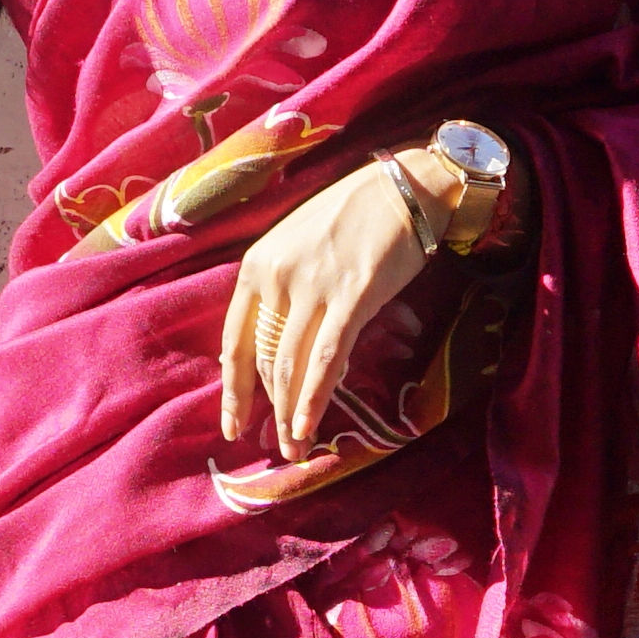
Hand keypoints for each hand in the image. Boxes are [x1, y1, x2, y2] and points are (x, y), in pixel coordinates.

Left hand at [220, 159, 435, 456]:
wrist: (405, 188)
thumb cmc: (353, 217)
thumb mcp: (297, 246)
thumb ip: (280, 290)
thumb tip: (275, 347)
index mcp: (256, 265)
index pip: (234, 340)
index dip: (233, 389)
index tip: (233, 423)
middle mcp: (277, 277)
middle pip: (263, 360)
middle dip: (266, 411)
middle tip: (273, 448)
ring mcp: (313, 287)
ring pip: (290, 365)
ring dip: (289, 414)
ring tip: (294, 449)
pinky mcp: (352, 297)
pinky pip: (326, 358)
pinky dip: (314, 397)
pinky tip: (307, 426)